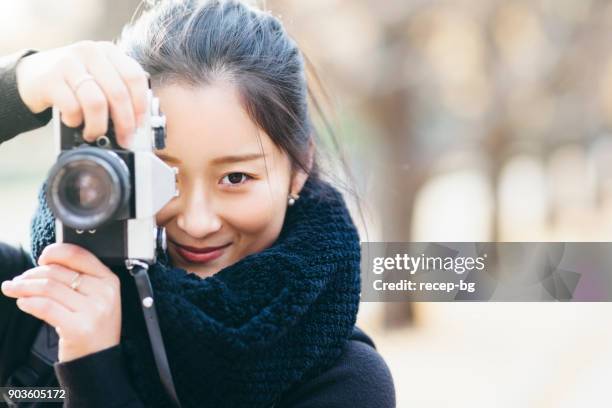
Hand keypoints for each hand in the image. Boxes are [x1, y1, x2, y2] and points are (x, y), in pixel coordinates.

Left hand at [0, 243, 121, 362]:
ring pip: (49, 288)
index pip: (79, 255)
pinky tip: (22, 303)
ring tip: (13, 289)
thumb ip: (79, 279)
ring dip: (24, 287)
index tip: (41, 258)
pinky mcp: (78, 327)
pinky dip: (29, 303)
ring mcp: (93, 310)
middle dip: (32, 274)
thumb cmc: (94, 327)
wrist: (99, 359)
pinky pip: (45, 307)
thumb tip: (47, 263)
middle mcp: (104, 293)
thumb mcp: (96, 298)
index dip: (55, 252)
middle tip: (19, 280)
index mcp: (109, 280)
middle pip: (59, 272)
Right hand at [15, 40, 148, 147]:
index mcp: (109, 51)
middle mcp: (90, 52)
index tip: (139, 125)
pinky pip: (72, 107)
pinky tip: (73, 121)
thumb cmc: (74, 82)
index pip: (135, 77)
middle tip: (123, 139)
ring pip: (96, 102)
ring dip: (99, 126)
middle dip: (124, 123)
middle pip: (118, 93)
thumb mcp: (99, 78)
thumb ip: (119, 91)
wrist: (32, 76)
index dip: (140, 105)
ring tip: (95, 134)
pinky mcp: (50, 78)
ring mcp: (68, 63)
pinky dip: (75, 121)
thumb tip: (137, 124)